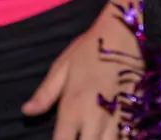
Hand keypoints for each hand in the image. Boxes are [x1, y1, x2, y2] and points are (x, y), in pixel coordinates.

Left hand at [23, 1, 135, 139]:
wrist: (124, 32)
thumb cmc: (90, 48)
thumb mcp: (62, 66)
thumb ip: (45, 94)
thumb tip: (26, 111)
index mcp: (72, 107)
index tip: (60, 139)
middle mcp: (95, 118)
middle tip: (77, 136)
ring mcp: (116, 117)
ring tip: (92, 135)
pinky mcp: (134, 112)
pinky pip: (128, 134)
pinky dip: (120, 136)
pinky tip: (110, 133)